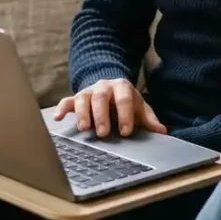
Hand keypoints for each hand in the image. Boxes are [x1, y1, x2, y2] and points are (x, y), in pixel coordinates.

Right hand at [53, 78, 167, 136]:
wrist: (111, 89)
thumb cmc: (126, 103)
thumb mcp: (139, 109)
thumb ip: (149, 120)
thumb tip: (162, 131)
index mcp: (122, 87)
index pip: (124, 99)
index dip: (125, 114)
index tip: (126, 131)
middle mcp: (104, 87)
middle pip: (102, 97)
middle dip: (102, 115)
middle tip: (104, 133)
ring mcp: (89, 92)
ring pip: (83, 98)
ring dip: (83, 113)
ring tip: (84, 129)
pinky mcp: (75, 98)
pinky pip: (66, 101)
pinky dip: (61, 108)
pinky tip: (58, 118)